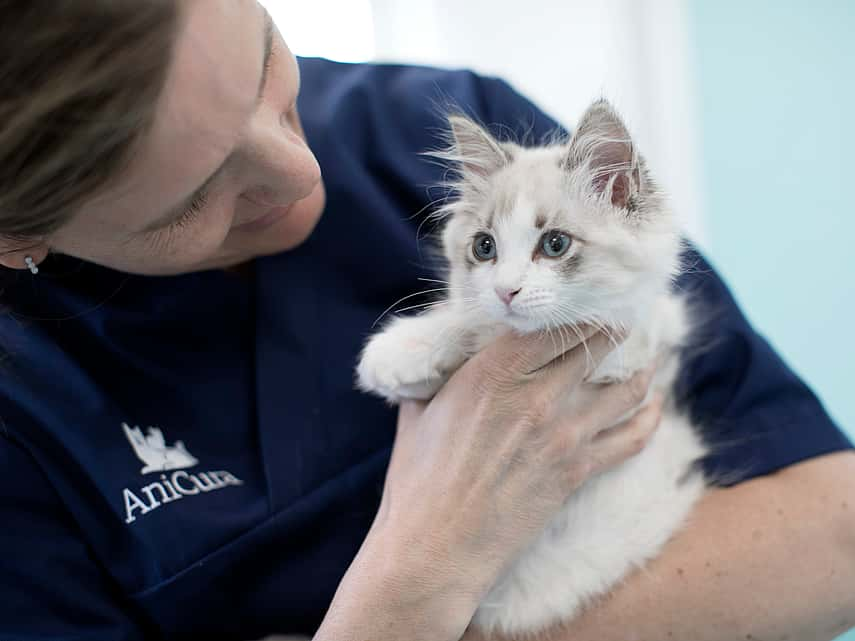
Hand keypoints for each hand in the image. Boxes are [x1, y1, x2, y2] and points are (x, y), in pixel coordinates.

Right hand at [369, 326, 663, 633]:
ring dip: (640, 369)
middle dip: (613, 330)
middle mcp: (536, 395)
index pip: (553, 325)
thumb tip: (447, 358)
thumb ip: (441, 376)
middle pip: (595, 347)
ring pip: (625, 388)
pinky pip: (632, 438)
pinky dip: (649, 417)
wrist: (435, 547)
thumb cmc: (417, 479)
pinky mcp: (577, 471)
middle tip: (622, 322)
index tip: (587, 304)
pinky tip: (654, 405)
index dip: (577, 311)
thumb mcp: (419, 411)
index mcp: (492, 372)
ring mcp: (563, 434)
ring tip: (645, 359)